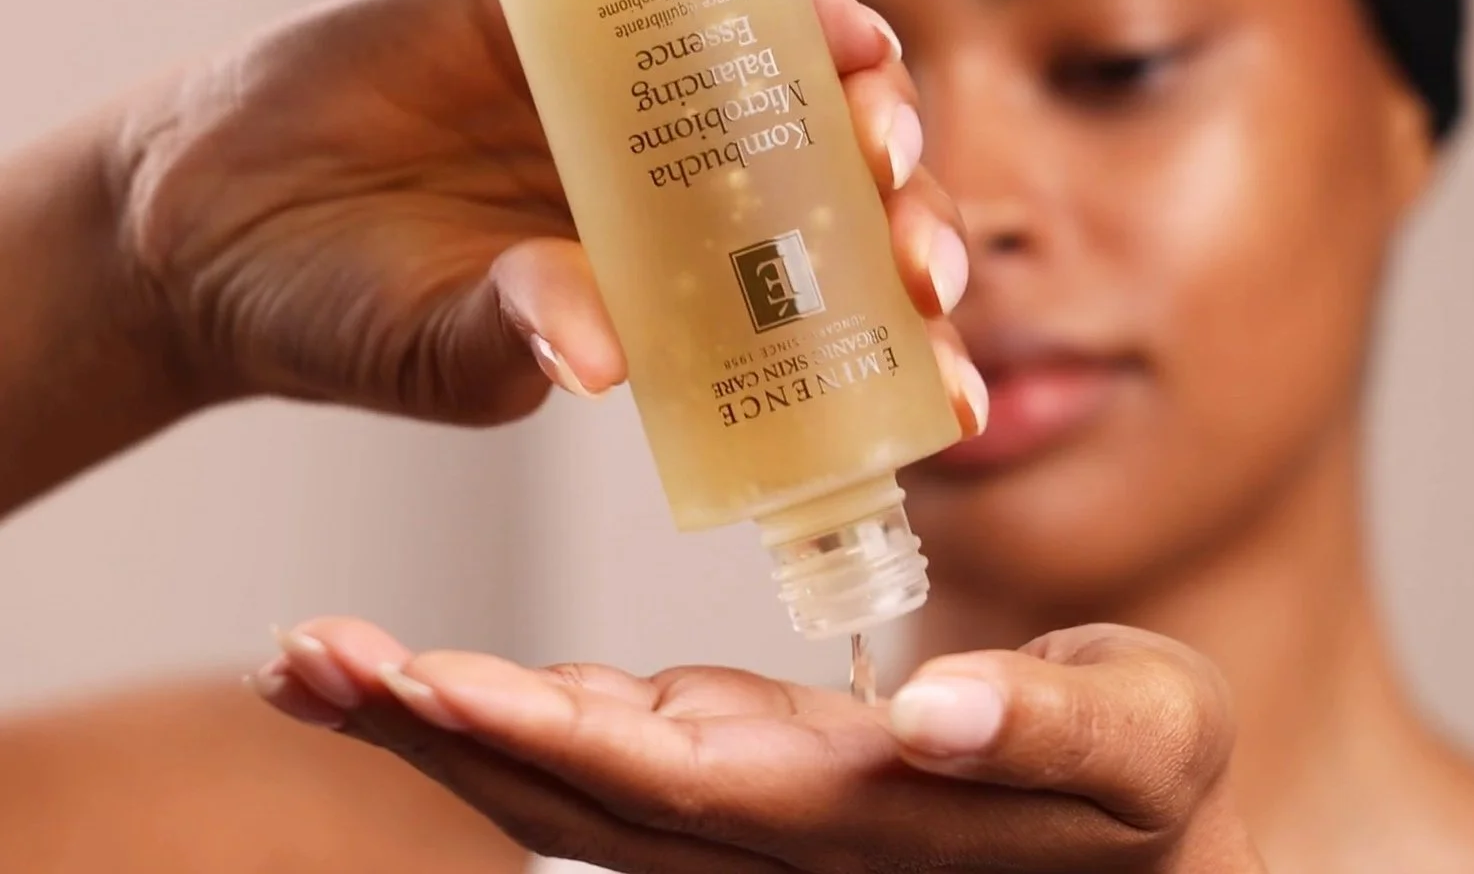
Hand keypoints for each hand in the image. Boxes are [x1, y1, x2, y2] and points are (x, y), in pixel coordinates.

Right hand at [107, 0, 979, 427]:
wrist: (215, 210)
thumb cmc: (339, 314)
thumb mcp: (431, 349)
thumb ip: (513, 340)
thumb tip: (594, 357)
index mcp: (673, 308)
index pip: (814, 329)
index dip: (893, 354)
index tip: (949, 393)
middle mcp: (675, 203)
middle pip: (835, 205)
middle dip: (903, 230)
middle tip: (922, 262)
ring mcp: (635, 105)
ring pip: (793, 92)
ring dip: (862, 104)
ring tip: (881, 128)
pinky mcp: (573, 13)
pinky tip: (811, 14)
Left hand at [256, 620, 1265, 873]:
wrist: (1136, 818)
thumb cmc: (1145, 773)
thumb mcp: (1143, 738)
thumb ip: (1049, 732)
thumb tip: (932, 716)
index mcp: (854, 821)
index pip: (669, 793)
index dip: (542, 742)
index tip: (421, 683)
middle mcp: (770, 833)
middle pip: (575, 795)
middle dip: (435, 729)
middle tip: (308, 660)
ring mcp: (742, 807)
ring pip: (566, 778)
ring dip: (439, 721)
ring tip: (318, 660)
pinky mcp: (738, 770)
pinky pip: (602, 749)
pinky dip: (507, 707)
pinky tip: (423, 678)